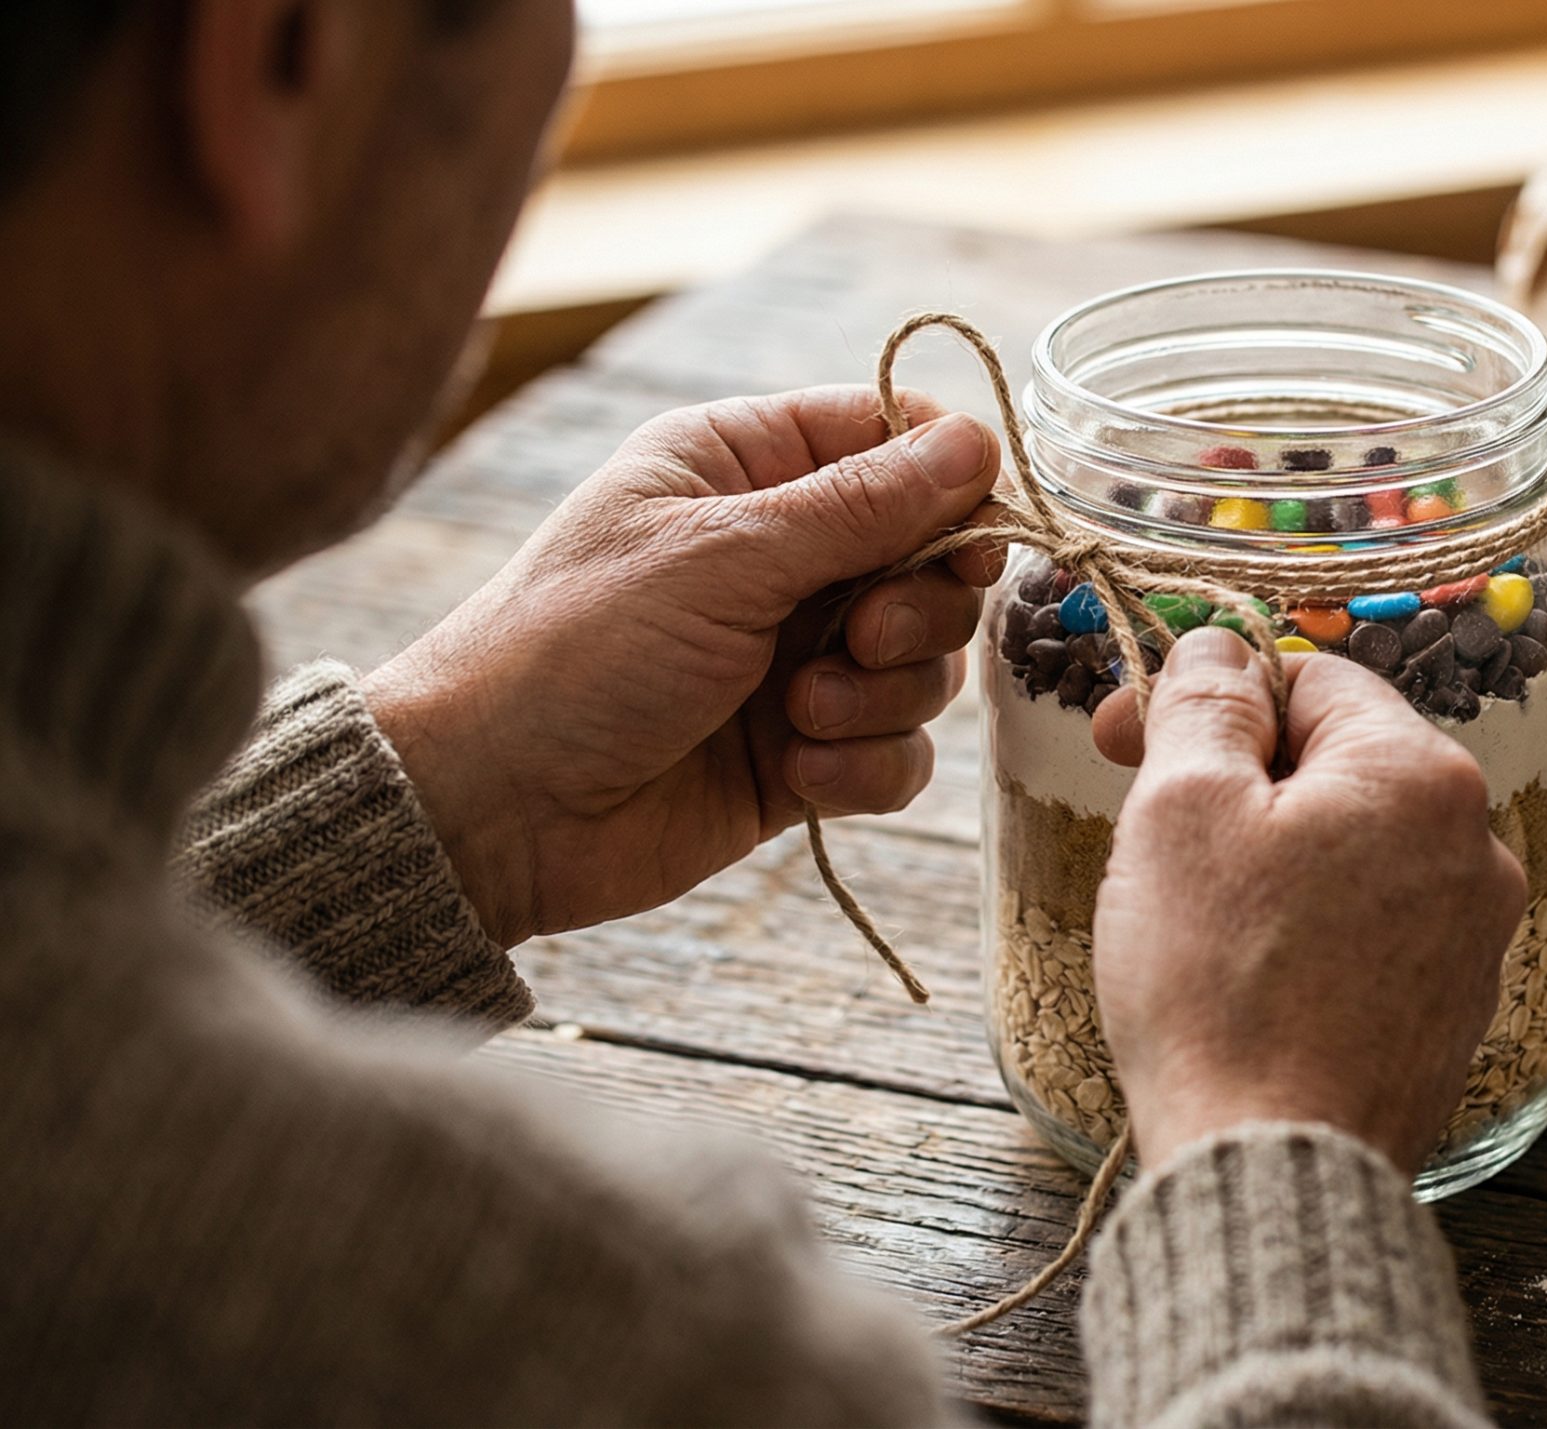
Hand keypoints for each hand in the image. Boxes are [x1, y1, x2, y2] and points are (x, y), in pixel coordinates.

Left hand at [363, 387, 1001, 946]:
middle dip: (917, 607)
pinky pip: (900, 749)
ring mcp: (799, 655)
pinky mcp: (806, 750)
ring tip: (799, 713)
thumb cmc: (575, 651)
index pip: (900, 438)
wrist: (492, 811)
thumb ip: (862, 505)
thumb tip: (981, 441)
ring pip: (927, 661)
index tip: (969, 539)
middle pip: (935, 558)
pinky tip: (799, 775)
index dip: (954, 484)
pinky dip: (866, 765)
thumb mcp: (722, 557)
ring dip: (883, 694)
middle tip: (858, 637)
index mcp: (747, 466)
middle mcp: (784, 553)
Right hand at [1090, 629, 1527, 1173]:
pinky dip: (1307, 931)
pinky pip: (1371, 930)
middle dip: (1238, 779)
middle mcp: (1477, 846)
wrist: (1274, 1166)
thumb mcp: (1182, 809)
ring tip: (1189, 914)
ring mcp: (1474, 937)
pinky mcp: (1451, 1012)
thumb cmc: (1220, 985)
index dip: (1208, 699)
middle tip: (1144, 825)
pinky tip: (1244, 976)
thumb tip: (1219, 651)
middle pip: (1338, 766)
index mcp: (1423, 775)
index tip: (1125, 737)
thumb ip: (1205, 704)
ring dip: (1272, 856)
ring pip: (1352, 850)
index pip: (1311, 680)